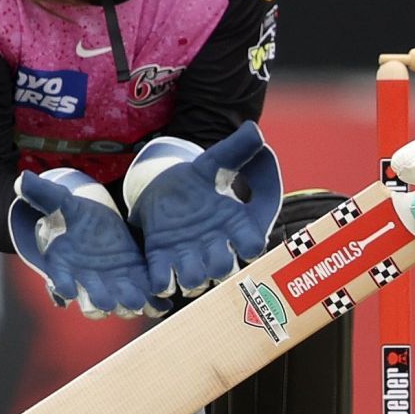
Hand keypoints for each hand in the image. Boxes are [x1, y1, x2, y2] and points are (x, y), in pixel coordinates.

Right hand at [8, 170, 163, 318]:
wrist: (94, 222)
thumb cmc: (73, 214)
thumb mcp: (61, 201)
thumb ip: (44, 193)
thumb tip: (23, 179)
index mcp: (64, 265)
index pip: (59, 280)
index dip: (61, 286)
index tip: (67, 290)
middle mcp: (86, 282)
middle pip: (91, 302)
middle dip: (100, 302)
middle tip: (110, 302)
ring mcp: (111, 285)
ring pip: (118, 304)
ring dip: (128, 305)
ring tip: (138, 303)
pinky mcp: (134, 281)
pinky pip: (143, 298)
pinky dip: (152, 305)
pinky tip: (162, 306)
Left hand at [124, 121, 282, 296]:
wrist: (165, 189)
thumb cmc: (198, 180)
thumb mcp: (214, 161)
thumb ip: (235, 149)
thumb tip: (253, 131)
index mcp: (235, 226)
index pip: (252, 244)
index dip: (252, 246)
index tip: (249, 242)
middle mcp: (216, 247)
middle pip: (224, 269)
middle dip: (220, 265)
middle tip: (213, 254)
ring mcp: (189, 257)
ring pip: (196, 280)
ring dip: (192, 277)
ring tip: (185, 266)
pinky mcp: (163, 261)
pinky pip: (164, 282)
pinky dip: (162, 282)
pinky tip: (161, 275)